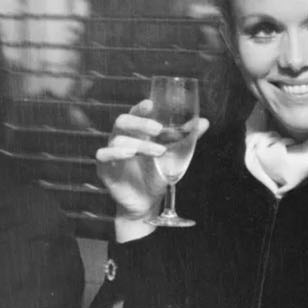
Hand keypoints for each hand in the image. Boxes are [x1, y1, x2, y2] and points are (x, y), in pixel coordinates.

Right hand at [96, 99, 209, 224]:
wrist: (147, 203)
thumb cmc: (157, 175)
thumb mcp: (175, 156)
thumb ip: (186, 138)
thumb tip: (204, 122)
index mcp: (137, 133)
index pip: (135, 115)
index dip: (140, 108)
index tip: (150, 104)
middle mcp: (122, 139)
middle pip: (122, 122)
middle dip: (140, 122)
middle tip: (158, 129)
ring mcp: (112, 153)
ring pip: (118, 140)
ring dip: (140, 144)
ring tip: (160, 151)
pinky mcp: (105, 168)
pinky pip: (103, 155)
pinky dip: (115, 153)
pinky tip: (129, 154)